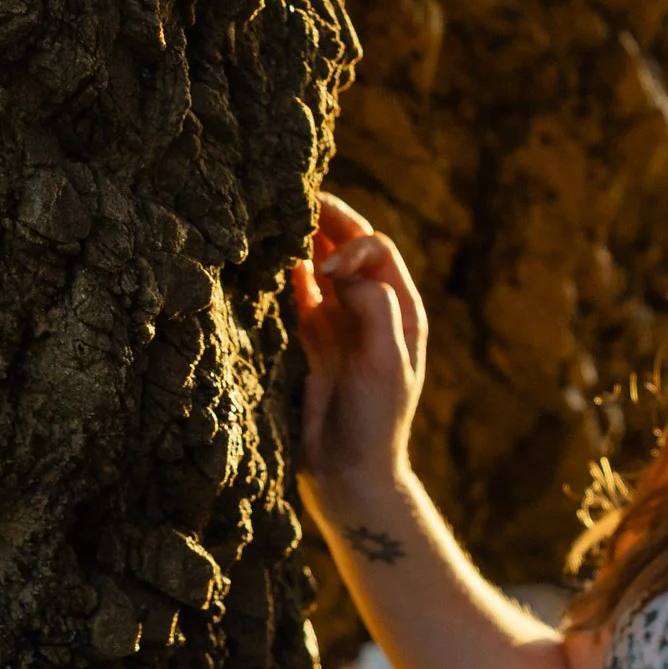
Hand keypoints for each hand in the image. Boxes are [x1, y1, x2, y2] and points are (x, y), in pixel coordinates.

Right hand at [289, 193, 427, 519]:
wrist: (348, 473)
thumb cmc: (375, 421)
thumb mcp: (384, 363)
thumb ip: (371, 308)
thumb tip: (337, 267)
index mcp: (399, 310)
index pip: (377, 250)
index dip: (351, 244)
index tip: (326, 271)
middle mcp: (370, 309)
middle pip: (348, 248)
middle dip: (325, 222)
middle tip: (295, 195)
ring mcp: (338, 322)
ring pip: (320, 265)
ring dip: (302, 240)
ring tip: (277, 214)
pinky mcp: (308, 339)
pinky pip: (296, 293)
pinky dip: (284, 271)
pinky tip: (268, 254)